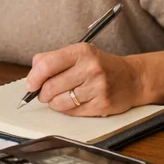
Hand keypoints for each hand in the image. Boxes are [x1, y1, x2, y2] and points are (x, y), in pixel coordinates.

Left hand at [24, 43, 143, 116]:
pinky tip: (74, 103)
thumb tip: (32, 77)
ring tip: (61, 98)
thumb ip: (54, 60)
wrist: (133, 78)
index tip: (30, 85)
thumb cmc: (101, 66)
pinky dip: (67, 110)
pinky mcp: (102, 104)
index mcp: (82, 51)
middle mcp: (90, 68)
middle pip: (50, 86)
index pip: (47, 64)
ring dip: (54, 103)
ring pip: (60, 102)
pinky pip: (72, 112)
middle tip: (45, 94)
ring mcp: (97, 87)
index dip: (34, 77)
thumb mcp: (81, 54)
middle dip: (43, 94)